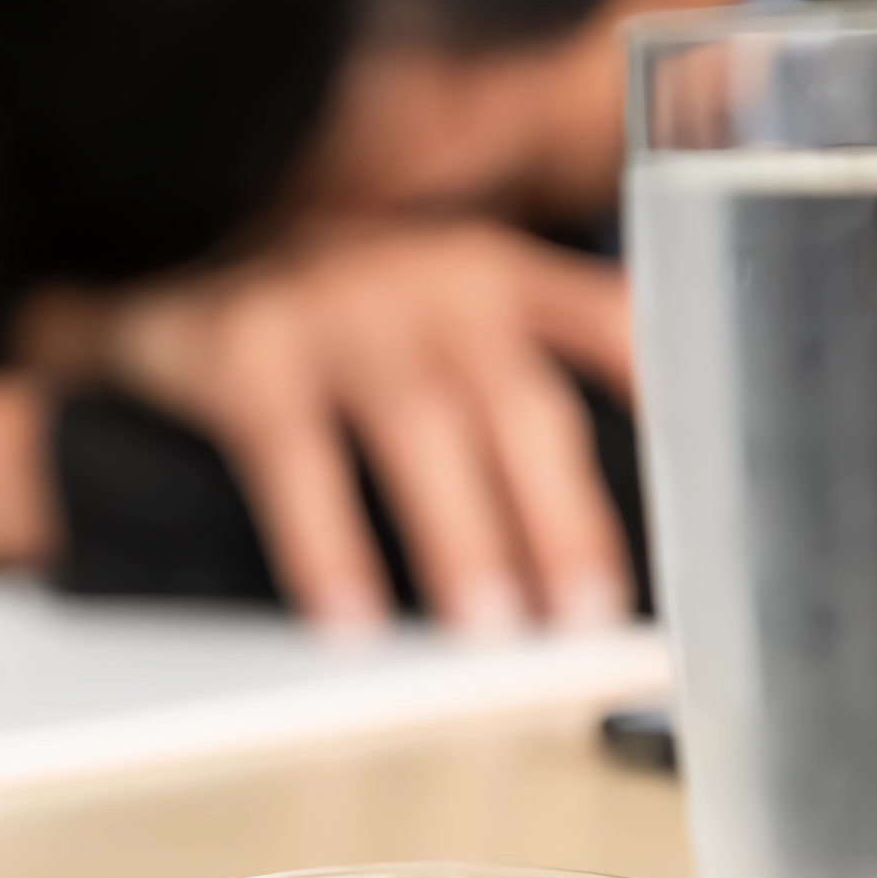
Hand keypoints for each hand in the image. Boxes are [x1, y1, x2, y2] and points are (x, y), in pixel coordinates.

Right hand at [108, 221, 633, 628]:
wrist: (176, 246)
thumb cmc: (342, 309)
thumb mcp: (441, 309)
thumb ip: (516, 368)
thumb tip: (582, 524)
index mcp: (499, 274)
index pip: (606, 322)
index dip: (661, 398)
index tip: (700, 490)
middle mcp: (433, 282)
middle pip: (520, 405)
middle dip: (562, 517)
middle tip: (586, 615)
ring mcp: (339, 309)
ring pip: (420, 430)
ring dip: (460, 537)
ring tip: (490, 632)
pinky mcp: (249, 352)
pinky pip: (297, 461)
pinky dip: (326, 545)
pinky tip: (350, 621)